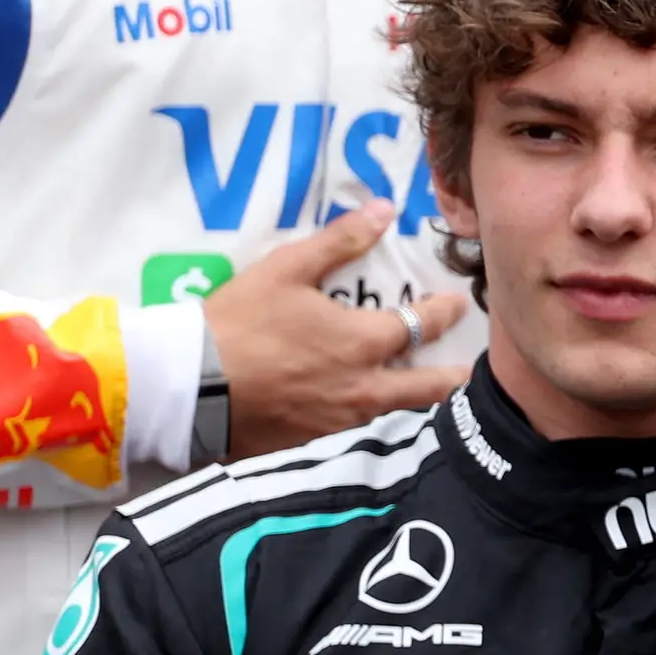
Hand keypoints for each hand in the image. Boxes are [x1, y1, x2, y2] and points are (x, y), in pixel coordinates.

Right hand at [201, 202, 472, 455]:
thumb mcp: (285, 270)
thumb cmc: (238, 323)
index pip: (424, 325)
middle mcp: (367, 388)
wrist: (190, 388)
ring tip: (422, 387)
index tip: (459, 305)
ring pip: (400, 412)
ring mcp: (345, 421)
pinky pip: (360, 430)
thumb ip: (338, 241)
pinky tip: (368, 410)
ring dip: (417, 399)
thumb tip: (384, 211)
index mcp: (365, 342)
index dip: (446, 312)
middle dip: (454, 375)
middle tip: (465, 367)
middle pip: (432, 387)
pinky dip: (374, 417)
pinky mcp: (317, 443)